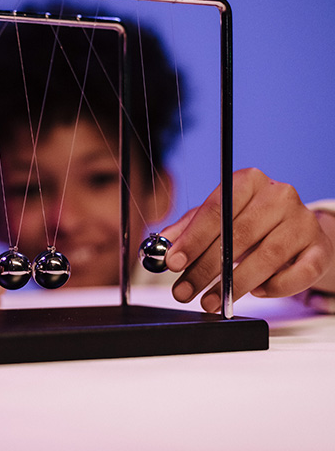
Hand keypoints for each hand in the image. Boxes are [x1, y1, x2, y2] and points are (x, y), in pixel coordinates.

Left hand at [162, 168, 334, 311]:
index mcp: (249, 181)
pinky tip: (256, 292)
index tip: (173, 262)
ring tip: (210, 300)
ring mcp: (303, 222)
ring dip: (234, 285)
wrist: (295, 229)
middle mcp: (279, 195)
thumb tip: (162, 245)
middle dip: (205, 268)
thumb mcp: (215, 218)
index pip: (216, 210)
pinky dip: (274, 287)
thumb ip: (188, 229)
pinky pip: (297, 274)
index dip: (192, 239)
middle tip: (185, 290)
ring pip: (266, 257)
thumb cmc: (248, 221)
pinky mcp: (320, 248)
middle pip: (238, 235)